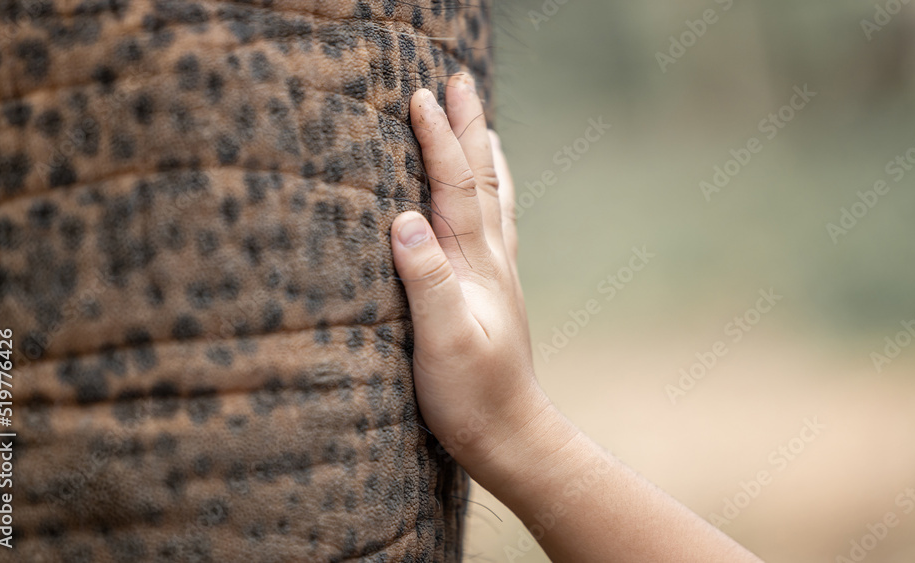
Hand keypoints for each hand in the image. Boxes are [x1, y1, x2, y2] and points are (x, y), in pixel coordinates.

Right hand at [390, 74, 550, 475]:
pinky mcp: (494, 292)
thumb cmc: (472, 397)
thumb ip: (426, 280)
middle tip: (458, 81)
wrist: (512, 435)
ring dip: (483, 153)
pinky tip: (492, 194)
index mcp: (475, 265)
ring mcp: (497, 275)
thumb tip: (403, 219)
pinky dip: (493, 194)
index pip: (455, 188)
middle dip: (468, 127)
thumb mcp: (441, 341)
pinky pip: (496, 226)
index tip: (420, 96)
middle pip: (480, 179)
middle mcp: (491, 260)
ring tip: (482, 120)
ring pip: (492, 198)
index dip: (439, 140)